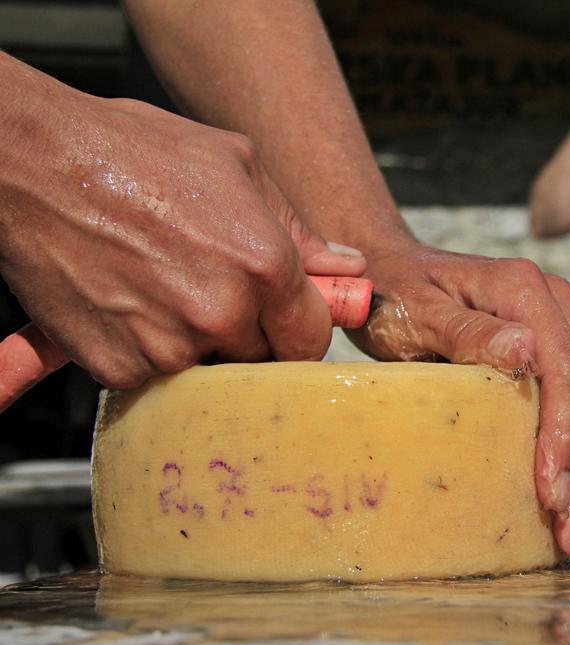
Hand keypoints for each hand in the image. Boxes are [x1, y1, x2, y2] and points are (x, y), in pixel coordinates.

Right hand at [0, 64, 365, 388]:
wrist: (32, 161)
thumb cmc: (133, 151)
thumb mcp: (236, 167)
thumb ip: (297, 228)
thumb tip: (345, 266)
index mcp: (264, 265)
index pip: (312, 338)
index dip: (299, 330)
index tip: (284, 323)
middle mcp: (221, 312)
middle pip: (263, 361)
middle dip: (250, 336)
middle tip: (216, 295)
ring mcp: (167, 345)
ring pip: (210, 371)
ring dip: (199, 344)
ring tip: (167, 287)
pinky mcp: (117, 366)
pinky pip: (155, 376)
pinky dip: (149, 350)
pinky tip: (132, 302)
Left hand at [346, 243, 569, 558]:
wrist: (392, 271)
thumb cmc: (395, 295)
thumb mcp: (416, 314)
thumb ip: (466, 332)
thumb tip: (526, 352)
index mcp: (527, 290)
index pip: (569, 370)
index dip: (568, 437)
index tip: (553, 494)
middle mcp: (558, 306)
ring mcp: (565, 328)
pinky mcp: (560, 353)